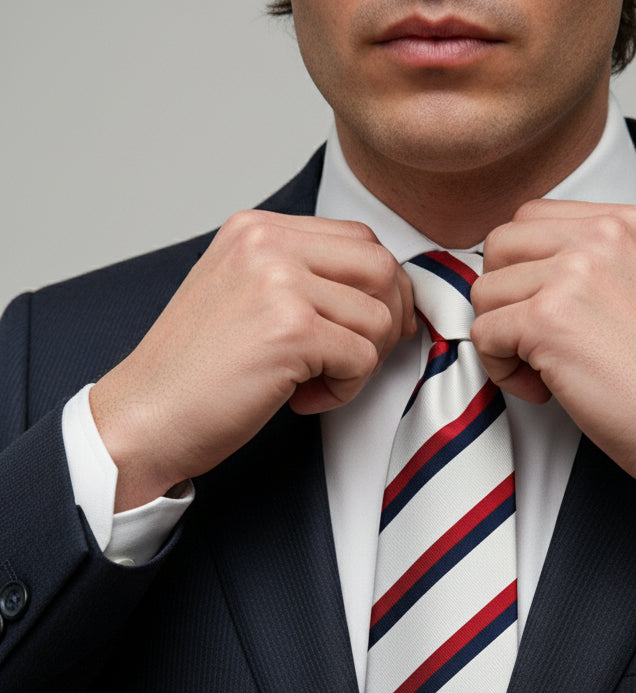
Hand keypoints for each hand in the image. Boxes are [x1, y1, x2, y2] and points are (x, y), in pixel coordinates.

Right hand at [90, 211, 416, 509]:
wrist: (146, 416)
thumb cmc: (192, 373)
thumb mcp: (241, 295)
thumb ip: (298, 278)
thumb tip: (379, 291)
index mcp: (257, 230)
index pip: (359, 239)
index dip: (381, 290)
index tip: (371, 328)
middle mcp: (268, 245)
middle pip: (381, 268)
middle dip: (386, 322)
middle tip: (355, 360)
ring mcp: (280, 284)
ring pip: (378, 317)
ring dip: (360, 363)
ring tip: (314, 382)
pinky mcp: (291, 331)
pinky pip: (363, 358)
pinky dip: (344, 391)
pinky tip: (302, 398)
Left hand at [470, 200, 635, 507]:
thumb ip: (593, 267)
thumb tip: (527, 275)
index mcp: (625, 223)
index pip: (532, 218)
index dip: (523, 270)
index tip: (546, 312)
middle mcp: (600, 237)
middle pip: (500, 246)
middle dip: (504, 298)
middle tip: (534, 342)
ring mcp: (572, 274)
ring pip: (485, 292)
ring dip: (502, 339)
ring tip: (543, 370)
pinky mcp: (548, 320)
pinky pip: (484, 334)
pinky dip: (501, 370)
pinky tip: (543, 388)